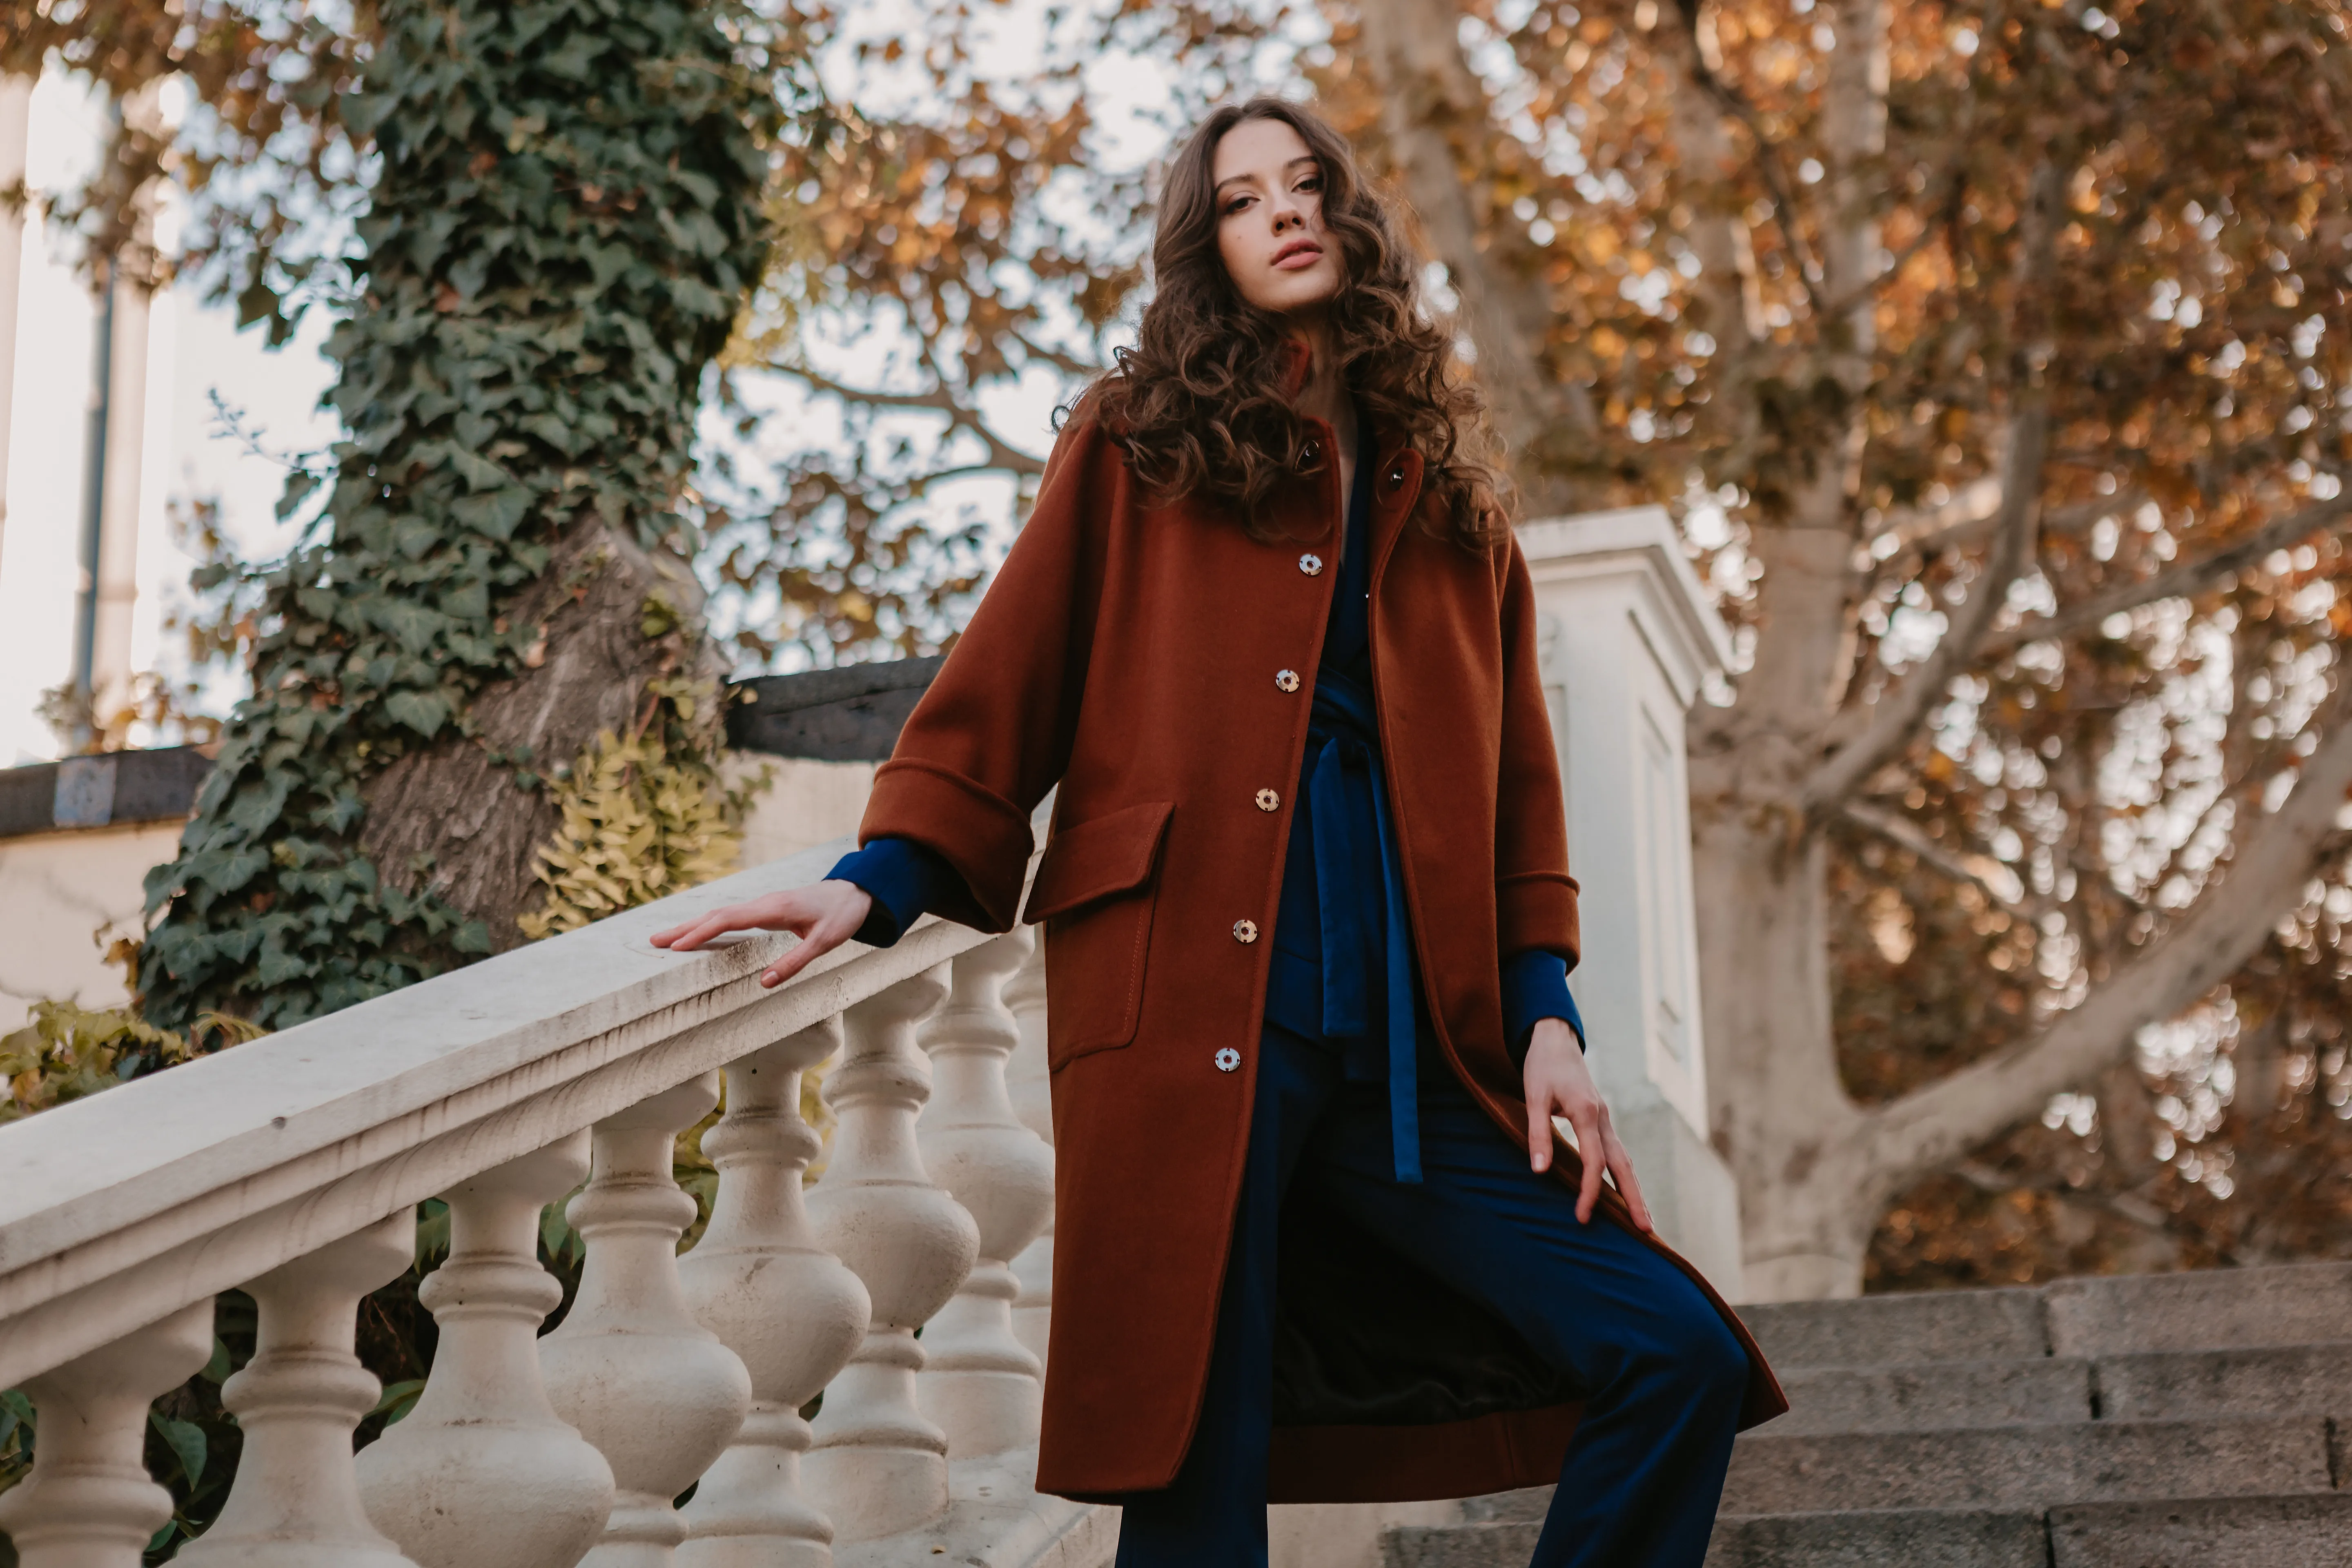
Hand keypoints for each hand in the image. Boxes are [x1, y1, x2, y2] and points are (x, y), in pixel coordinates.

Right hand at [650, 880, 875, 989]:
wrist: (857, 891)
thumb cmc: (842, 916)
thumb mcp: (825, 942)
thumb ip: (794, 962)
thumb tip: (762, 983)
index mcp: (774, 909)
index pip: (728, 920)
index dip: (701, 933)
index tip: (676, 945)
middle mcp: (763, 903)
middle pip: (716, 915)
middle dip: (684, 928)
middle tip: (654, 941)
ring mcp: (763, 904)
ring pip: (721, 914)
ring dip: (693, 925)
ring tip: (666, 938)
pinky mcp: (767, 908)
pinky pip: (732, 915)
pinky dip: (710, 924)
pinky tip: (699, 933)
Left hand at [1523, 1019, 1653, 1231]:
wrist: (1555, 1040)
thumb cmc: (1541, 1067)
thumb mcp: (1533, 1097)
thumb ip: (1538, 1134)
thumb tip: (1540, 1172)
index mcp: (1586, 1112)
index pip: (1593, 1161)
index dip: (1589, 1190)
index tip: (1581, 1216)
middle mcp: (1602, 1118)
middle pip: (1623, 1164)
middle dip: (1634, 1198)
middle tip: (1646, 1231)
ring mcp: (1605, 1119)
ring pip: (1625, 1159)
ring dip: (1634, 1189)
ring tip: (1644, 1219)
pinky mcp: (1600, 1120)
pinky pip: (1617, 1152)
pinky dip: (1624, 1175)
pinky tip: (1626, 1191)